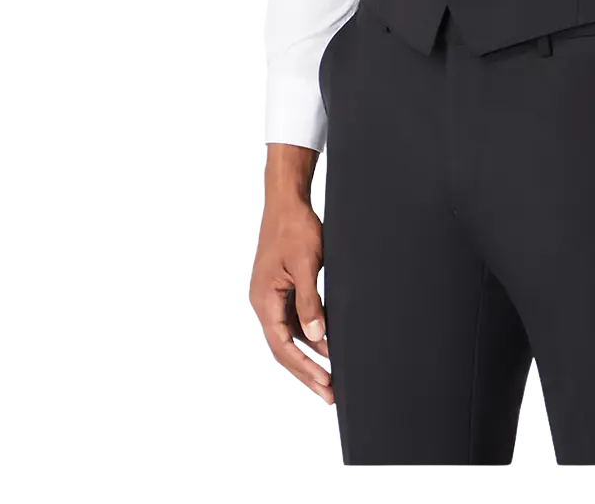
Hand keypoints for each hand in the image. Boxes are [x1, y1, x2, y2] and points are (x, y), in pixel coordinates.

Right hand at [249, 194, 333, 406]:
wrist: (288, 203)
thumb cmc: (295, 228)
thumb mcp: (307, 264)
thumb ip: (310, 301)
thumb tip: (317, 335)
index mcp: (265, 300)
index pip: (284, 345)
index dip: (305, 366)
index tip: (325, 381)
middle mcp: (265, 304)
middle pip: (285, 348)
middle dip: (307, 371)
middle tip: (329, 392)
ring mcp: (272, 299)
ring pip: (289, 338)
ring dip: (309, 357)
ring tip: (328, 377)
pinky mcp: (281, 292)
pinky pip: (293, 323)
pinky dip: (308, 338)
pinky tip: (324, 347)